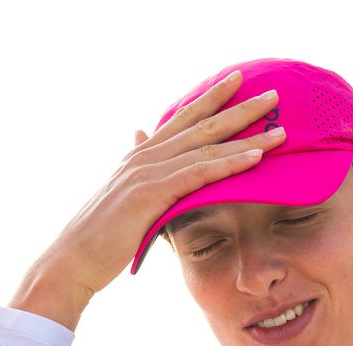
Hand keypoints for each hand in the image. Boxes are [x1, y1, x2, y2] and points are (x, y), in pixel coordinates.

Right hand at [10, 70, 287, 329]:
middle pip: (201, 124)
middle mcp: (146, 156)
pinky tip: (256, 157)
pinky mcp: (152, 194)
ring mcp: (148, 172)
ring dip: (246, 136)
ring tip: (280, 128)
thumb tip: (139, 133)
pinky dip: (229, 163)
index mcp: (141, 154)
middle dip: (239, 106)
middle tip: (274, 94)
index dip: (211, 98)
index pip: (183, 119)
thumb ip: (136, 163)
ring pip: (207, 147)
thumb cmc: (98, 235)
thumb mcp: (120, 191)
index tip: (239, 80)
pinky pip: (199, 173)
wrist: (72, 259)